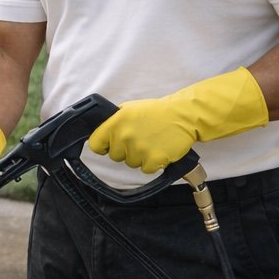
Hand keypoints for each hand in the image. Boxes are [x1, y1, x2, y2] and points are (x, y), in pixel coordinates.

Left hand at [88, 67, 267, 173]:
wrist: (183, 116)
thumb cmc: (156, 112)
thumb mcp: (128, 109)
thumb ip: (113, 122)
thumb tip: (101, 135)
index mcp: (115, 123)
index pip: (95, 144)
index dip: (103, 146)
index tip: (110, 145)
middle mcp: (124, 137)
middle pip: (115, 156)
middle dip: (125, 151)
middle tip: (139, 139)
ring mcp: (138, 149)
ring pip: (131, 163)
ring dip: (140, 157)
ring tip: (151, 143)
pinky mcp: (153, 160)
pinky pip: (145, 169)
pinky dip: (152, 163)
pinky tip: (159, 150)